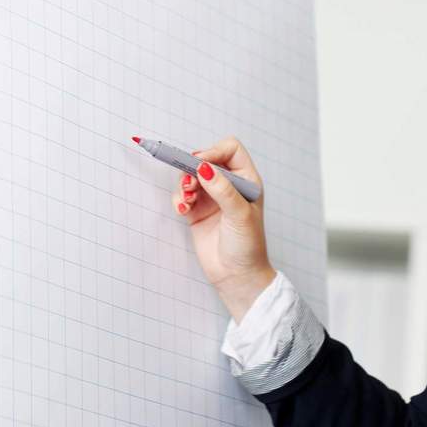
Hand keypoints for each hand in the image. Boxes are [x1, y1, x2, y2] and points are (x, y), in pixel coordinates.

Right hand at [172, 136, 274, 321]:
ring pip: (191, 176)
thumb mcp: (239, 215)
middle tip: (190, 184)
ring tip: (186, 200)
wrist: (237, 276)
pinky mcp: (197, 211)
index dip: (214, 151)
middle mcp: (230, 185)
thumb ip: (222, 189)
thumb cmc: (248, 245)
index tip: (200, 164)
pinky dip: (179, 198)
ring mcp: (212, 198)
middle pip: (206, 160)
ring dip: (184, 184)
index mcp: (247, 180)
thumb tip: (204, 166)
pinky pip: (183, 195)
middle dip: (193, 168)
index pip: (230, 150)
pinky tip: (182, 209)